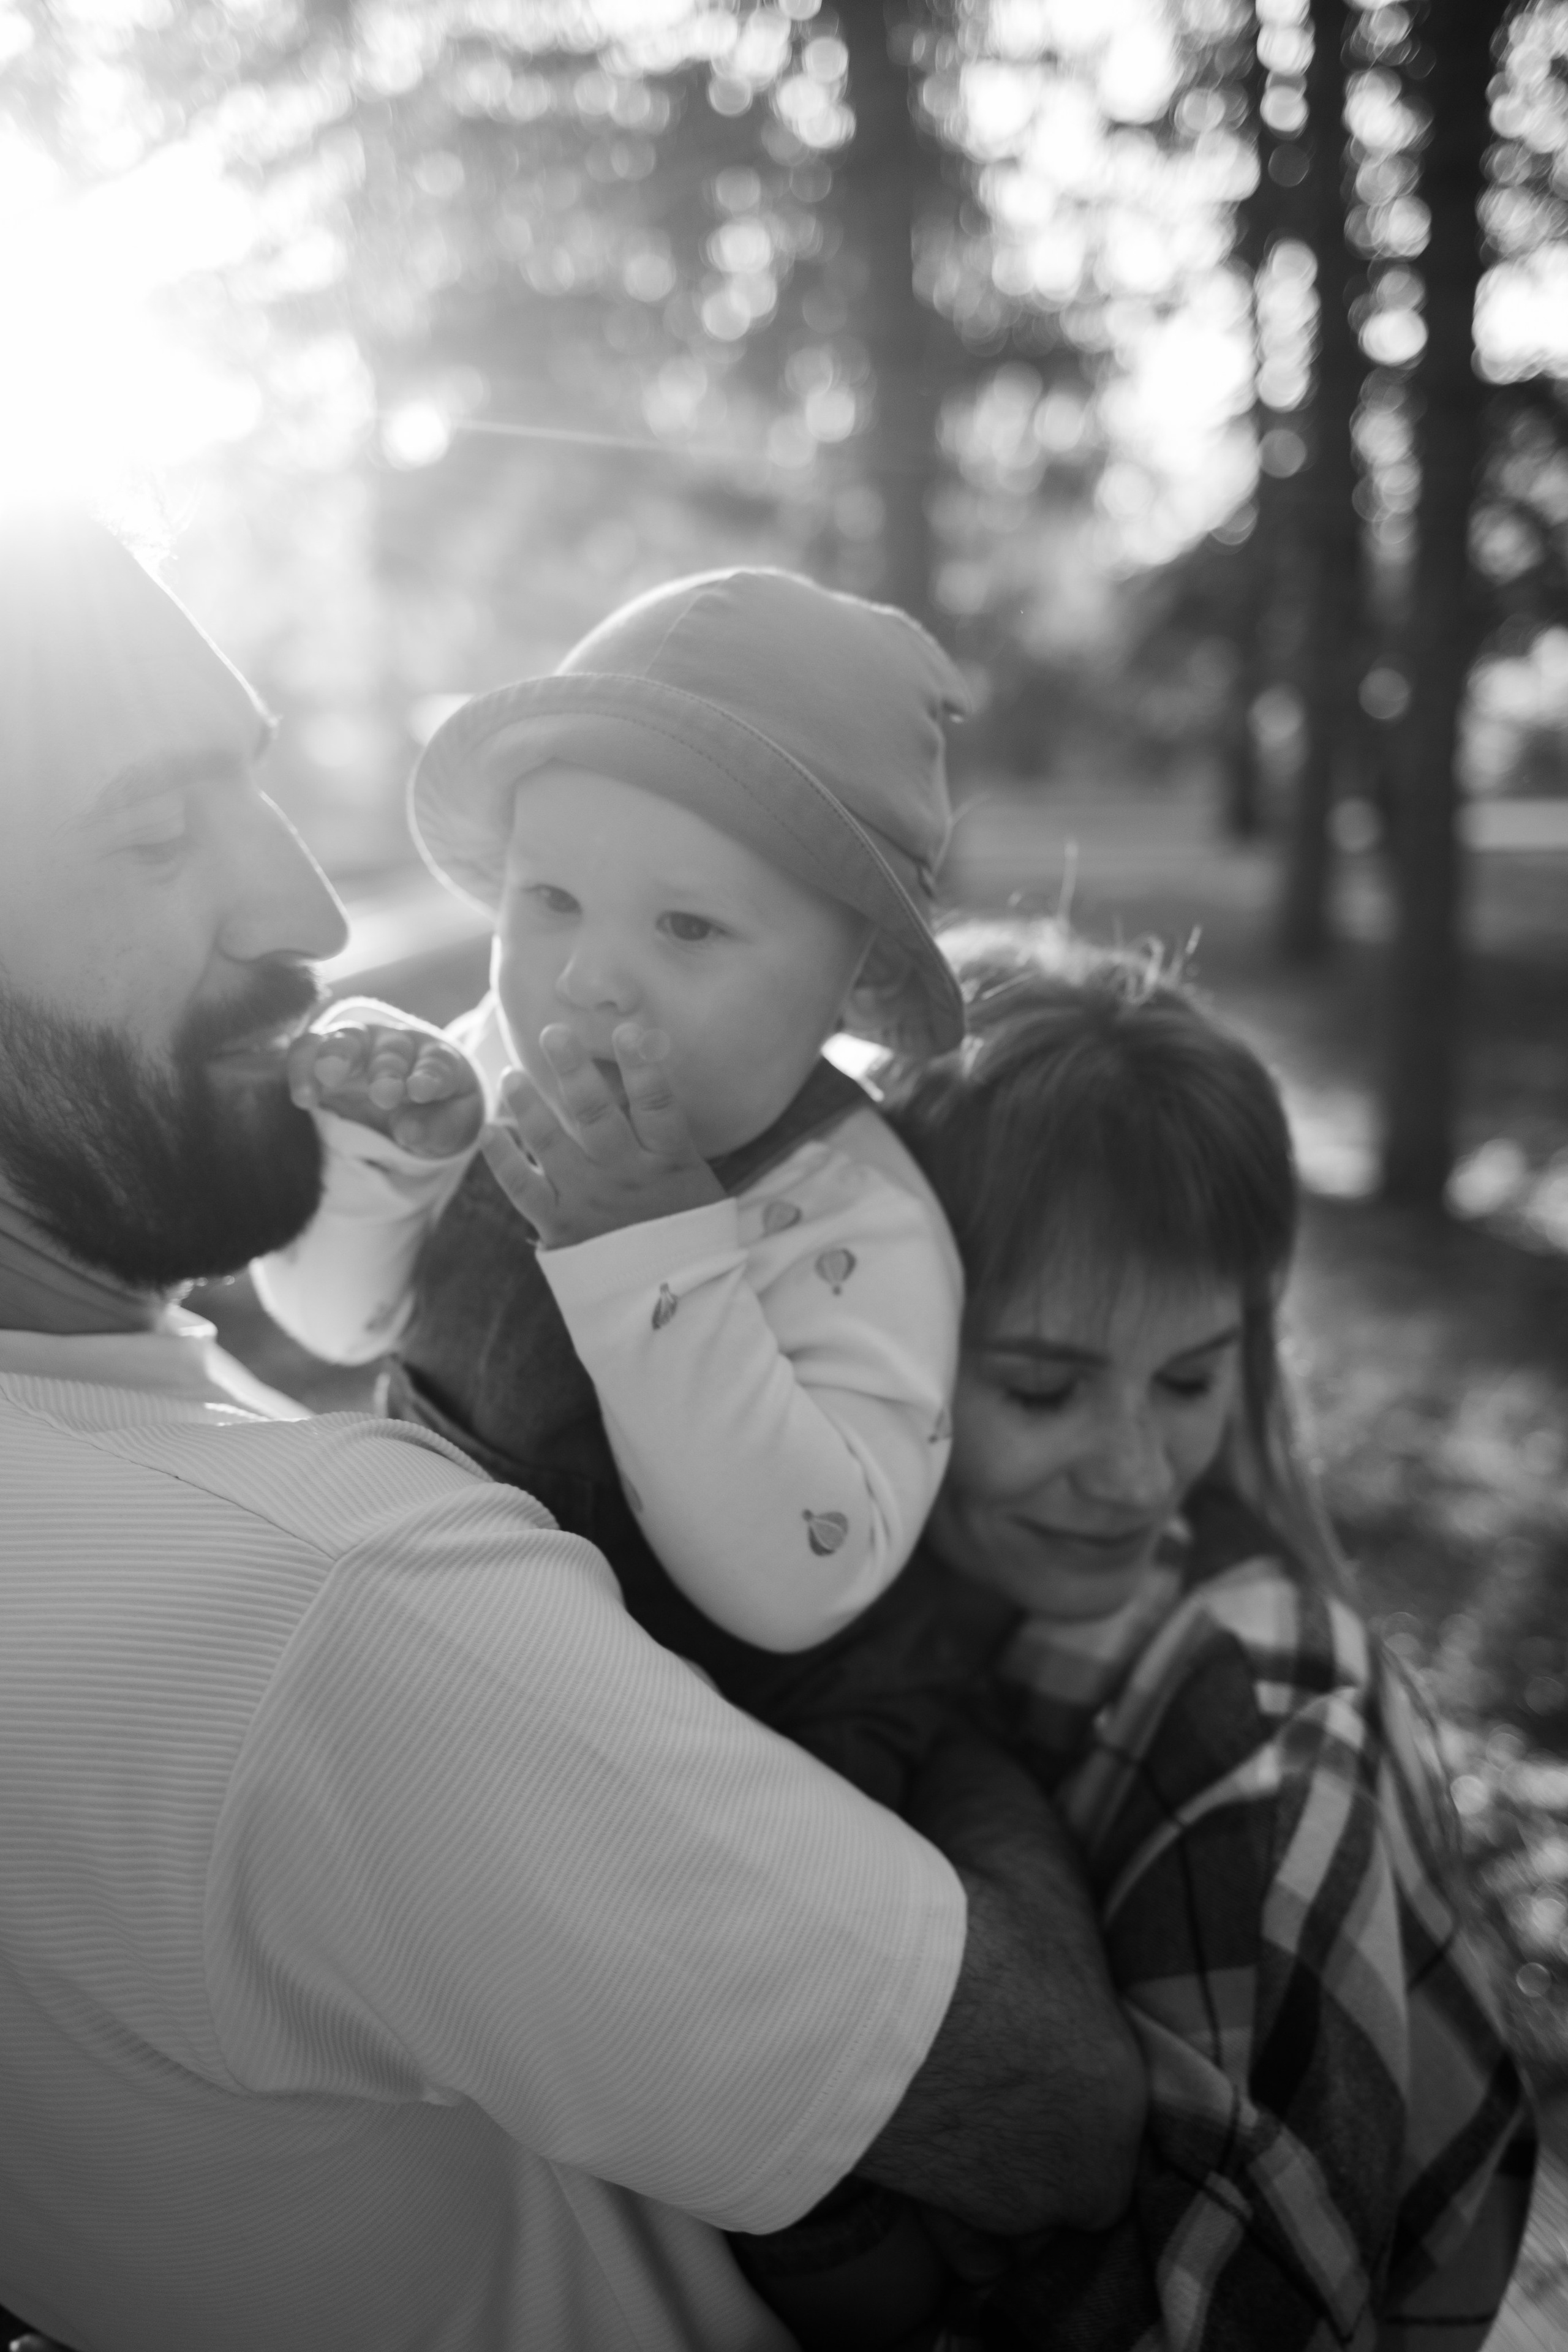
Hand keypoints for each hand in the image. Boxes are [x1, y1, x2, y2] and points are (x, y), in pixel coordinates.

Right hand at [287, 1020, 484, 1159]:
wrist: (408, 1101)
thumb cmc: (438, 1111)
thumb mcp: (453, 1126)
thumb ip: (439, 1130)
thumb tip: (409, 1133)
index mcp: (435, 1059)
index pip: (436, 1063)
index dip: (430, 1076)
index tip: (422, 1092)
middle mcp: (397, 1046)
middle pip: (391, 1050)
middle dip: (386, 1070)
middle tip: (384, 1095)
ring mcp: (360, 1047)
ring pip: (347, 1039)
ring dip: (337, 1055)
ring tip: (327, 1077)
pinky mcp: (325, 1058)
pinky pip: (310, 1051)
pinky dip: (304, 1068)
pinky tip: (302, 1096)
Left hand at [480, 1022, 723, 1246]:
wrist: (673, 1306)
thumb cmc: (687, 1234)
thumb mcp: (696, 1182)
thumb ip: (668, 1137)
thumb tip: (647, 1080)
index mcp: (668, 1162)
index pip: (656, 1103)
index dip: (641, 1065)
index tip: (625, 1031)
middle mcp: (626, 1176)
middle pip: (595, 1113)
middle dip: (572, 1069)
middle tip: (552, 1034)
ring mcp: (589, 1201)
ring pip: (550, 1142)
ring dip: (527, 1104)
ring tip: (511, 1075)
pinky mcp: (560, 1227)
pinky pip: (522, 1187)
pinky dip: (501, 1158)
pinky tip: (489, 1131)